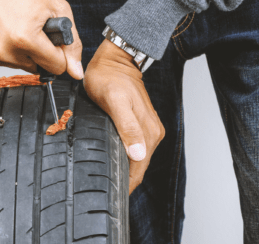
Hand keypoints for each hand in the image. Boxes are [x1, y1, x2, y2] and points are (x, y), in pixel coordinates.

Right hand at [0, 0, 83, 78]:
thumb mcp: (58, 8)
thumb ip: (72, 43)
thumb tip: (76, 72)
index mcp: (25, 39)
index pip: (57, 67)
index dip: (59, 53)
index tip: (52, 38)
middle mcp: (4, 51)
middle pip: (38, 68)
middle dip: (40, 52)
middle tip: (31, 28)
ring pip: (21, 66)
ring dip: (22, 52)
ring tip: (16, 28)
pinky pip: (3, 64)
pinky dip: (6, 52)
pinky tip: (3, 32)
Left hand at [83, 39, 164, 194]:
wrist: (116, 61)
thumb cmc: (109, 79)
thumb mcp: (114, 101)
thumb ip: (127, 127)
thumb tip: (139, 154)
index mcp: (148, 132)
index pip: (139, 170)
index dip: (126, 186)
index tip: (111, 197)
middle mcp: (152, 134)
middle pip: (140, 168)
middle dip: (126, 182)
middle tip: (106, 193)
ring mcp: (149, 130)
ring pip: (139, 160)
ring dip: (127, 172)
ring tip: (109, 182)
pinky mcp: (144, 125)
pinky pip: (138, 149)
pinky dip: (129, 160)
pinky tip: (117, 162)